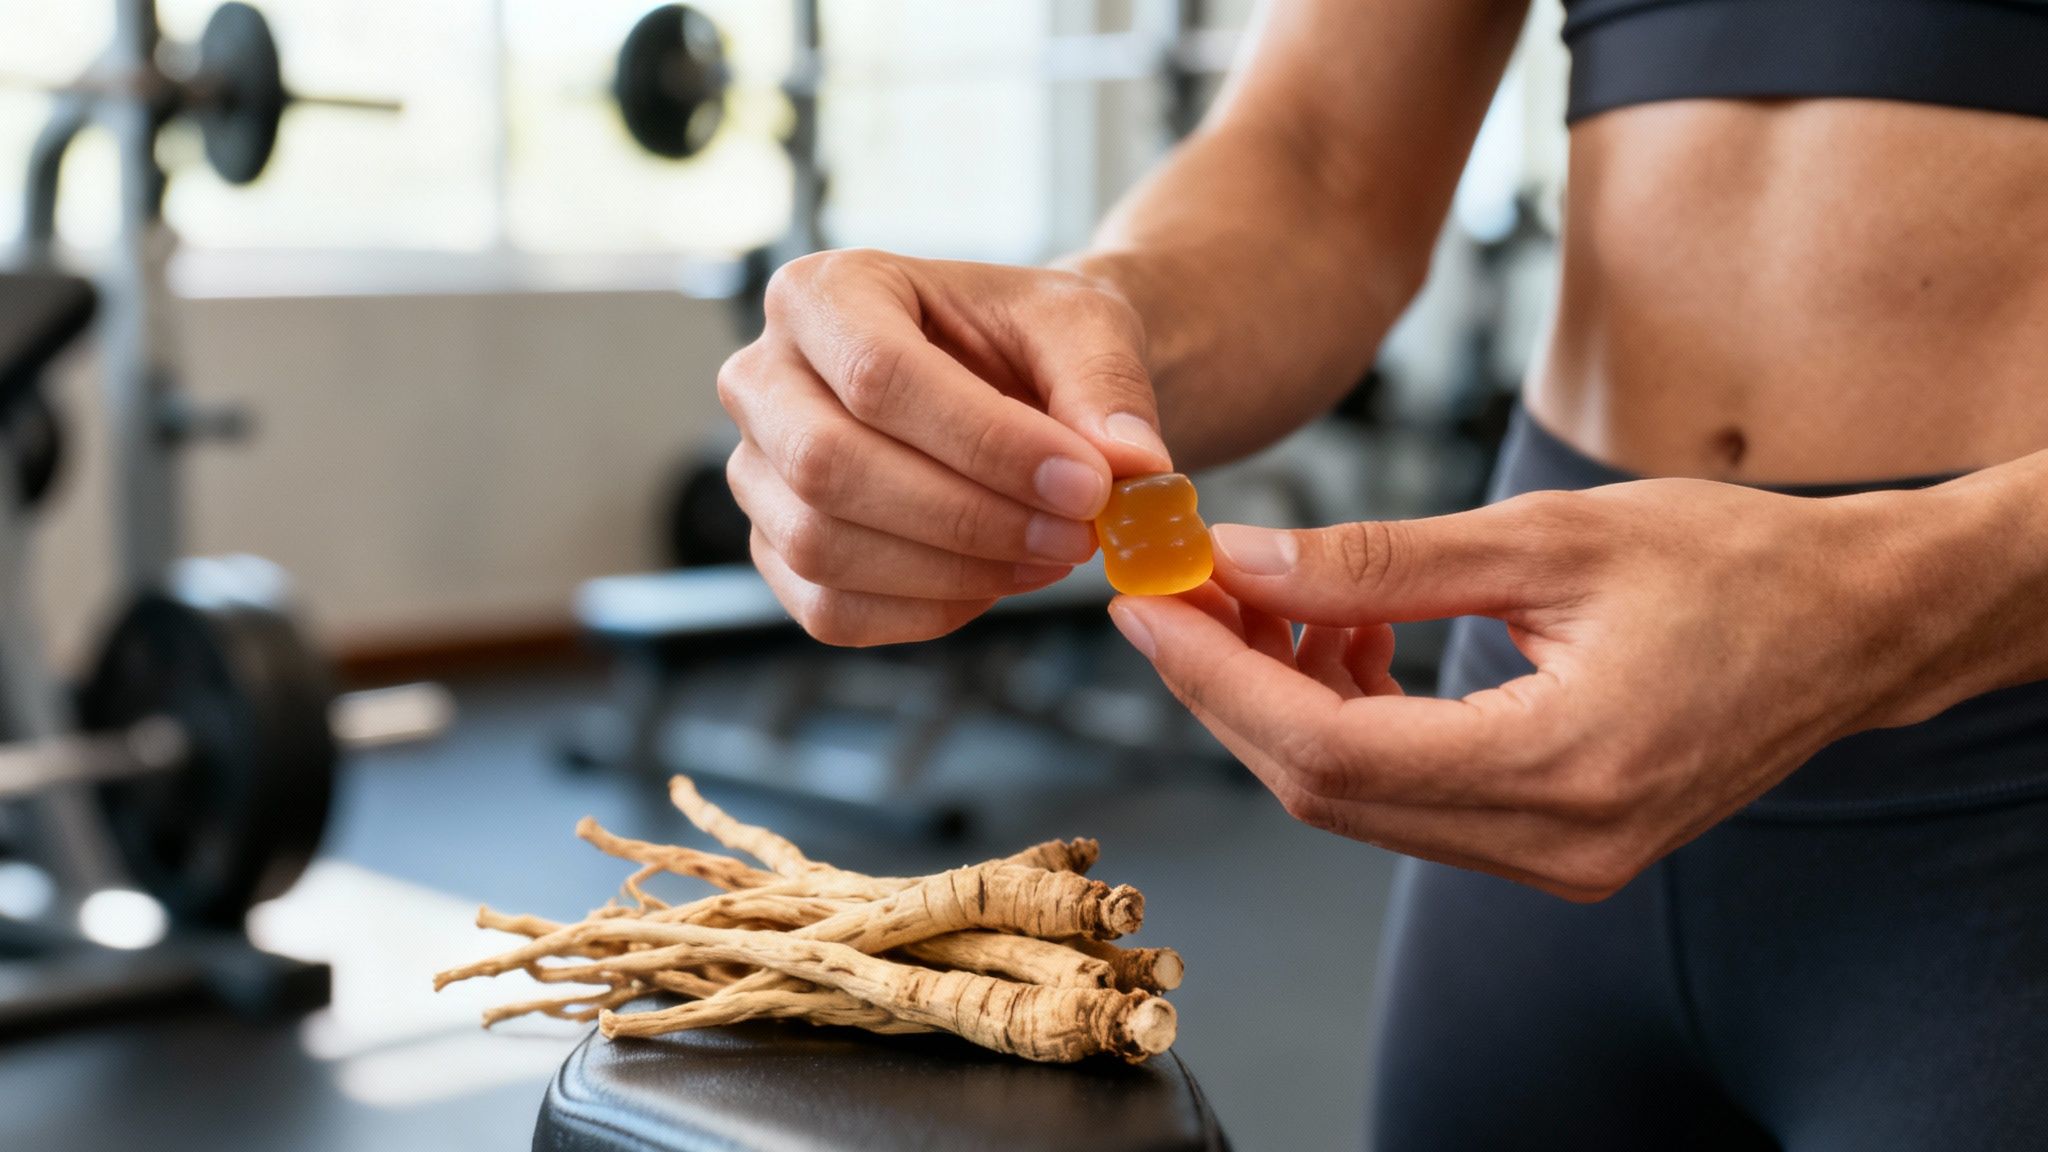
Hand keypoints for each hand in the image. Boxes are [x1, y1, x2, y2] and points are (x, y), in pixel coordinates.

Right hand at [719, 249, 1172, 645]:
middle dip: (968, 518)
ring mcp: (758, 470)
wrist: (1015, 378)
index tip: (1087, 485)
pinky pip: (832, 609)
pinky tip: (1001, 580)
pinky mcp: (776, 549)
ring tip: (1052, 554)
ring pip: (823, 548)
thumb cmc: (1032, 339)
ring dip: (955, 572)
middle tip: (1077, 534)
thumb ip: (1106, 386)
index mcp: (823, 291)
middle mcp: (764, 377)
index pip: (879, 377)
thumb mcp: (1084, 326)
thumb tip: (1131, 466)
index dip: (987, 445)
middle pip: (829, 467)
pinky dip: (928, 611)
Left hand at [1108, 480, 1941, 900]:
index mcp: (1562, 769)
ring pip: (1357, 795)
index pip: (1327, 751)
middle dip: (1226, 687)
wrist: (1854, 624)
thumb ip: (1385, 563)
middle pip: (1324, 788)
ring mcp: (1555, 856)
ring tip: (1262, 592)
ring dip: (1282, 699)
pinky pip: (1408, 793)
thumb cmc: (1732, 564)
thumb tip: (1243, 562)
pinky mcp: (1553, 840)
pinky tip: (1340, 634)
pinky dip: (1348, 717)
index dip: (1215, 681)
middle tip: (1172, 591)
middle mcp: (1554, 843)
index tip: (1144, 604)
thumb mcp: (1549, 539)